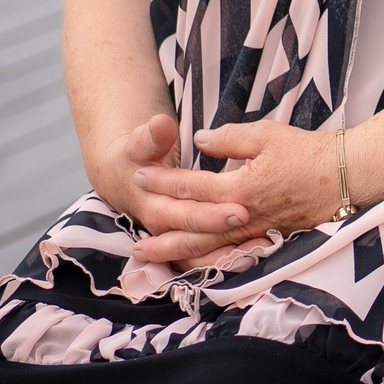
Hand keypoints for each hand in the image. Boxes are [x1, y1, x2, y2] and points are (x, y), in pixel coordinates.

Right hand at [92, 114, 252, 261]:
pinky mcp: (184, 236)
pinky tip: (255, 253)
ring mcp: (173, 233)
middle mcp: (164, 222)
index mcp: (152, 201)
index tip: (241, 211)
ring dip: (229, 254)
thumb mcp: (140, 143)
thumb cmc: (135, 154)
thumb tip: (161, 124)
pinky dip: (226, 259)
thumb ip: (152, 137)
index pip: (182, 213)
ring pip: (200, 255)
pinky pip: (204, 258)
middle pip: (196, 237)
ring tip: (261, 247)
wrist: (121, 175)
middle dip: (229, 234)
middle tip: (259, 226)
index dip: (209, 215)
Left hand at [134, 120, 341, 262]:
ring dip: (180, 255)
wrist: (348, 175)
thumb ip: (230, 139)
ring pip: (211, 249)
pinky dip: (210, 260)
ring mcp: (257, 230)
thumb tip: (201, 140)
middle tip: (134, 245)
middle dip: (162, 237)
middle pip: (193, 231)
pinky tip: (197, 263)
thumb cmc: (310, 152)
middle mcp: (244, 216)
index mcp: (240, 188)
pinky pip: (232, 254)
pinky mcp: (270, 236)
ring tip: (156, 260)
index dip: (164, 181)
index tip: (140, 177)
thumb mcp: (268, 135)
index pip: (192, 187)